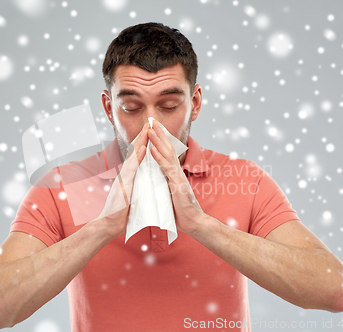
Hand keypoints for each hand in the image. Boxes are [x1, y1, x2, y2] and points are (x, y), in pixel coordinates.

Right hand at [94, 123, 148, 238]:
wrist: (110, 224)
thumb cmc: (121, 212)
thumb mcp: (132, 195)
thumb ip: (137, 185)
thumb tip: (143, 181)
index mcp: (129, 176)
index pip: (138, 156)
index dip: (144, 143)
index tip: (151, 131)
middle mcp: (126, 174)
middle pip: (135, 151)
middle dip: (142, 136)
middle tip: (150, 122)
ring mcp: (124, 178)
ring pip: (133, 156)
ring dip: (141, 141)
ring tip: (148, 129)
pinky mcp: (124, 185)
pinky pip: (132, 169)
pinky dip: (138, 157)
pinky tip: (144, 148)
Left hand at [147, 120, 205, 235]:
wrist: (193, 222)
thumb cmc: (181, 212)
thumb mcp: (170, 194)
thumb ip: (166, 185)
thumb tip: (159, 180)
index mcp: (173, 174)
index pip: (166, 153)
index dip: (159, 140)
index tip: (152, 128)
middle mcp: (176, 172)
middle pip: (167, 148)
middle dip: (158, 134)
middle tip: (151, 120)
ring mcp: (177, 177)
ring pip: (166, 154)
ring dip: (157, 141)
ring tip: (149, 129)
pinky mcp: (177, 184)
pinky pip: (166, 168)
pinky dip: (158, 158)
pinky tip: (152, 149)